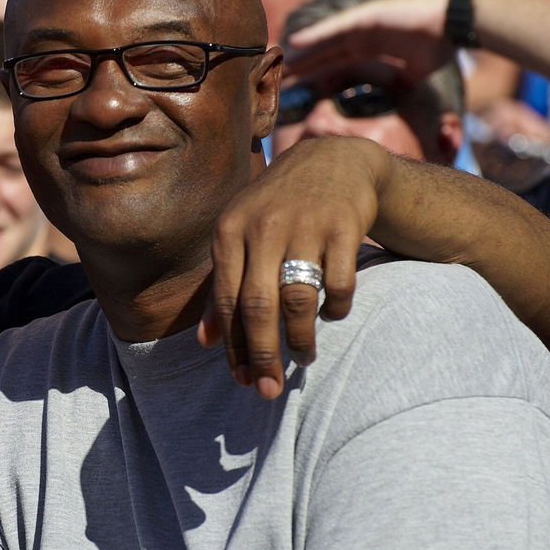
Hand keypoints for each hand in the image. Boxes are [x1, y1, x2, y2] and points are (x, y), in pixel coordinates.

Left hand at [198, 137, 386, 398]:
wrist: (332, 161)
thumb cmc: (275, 210)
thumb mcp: (239, 236)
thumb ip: (222, 287)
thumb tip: (204, 342)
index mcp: (229, 230)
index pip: (226, 300)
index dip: (233, 346)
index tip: (241, 380)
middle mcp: (263, 226)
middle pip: (259, 305)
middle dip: (263, 355)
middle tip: (269, 388)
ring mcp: (305, 225)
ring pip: (300, 299)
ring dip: (301, 338)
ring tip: (303, 356)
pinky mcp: (344, 226)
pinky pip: (339, 284)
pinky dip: (336, 309)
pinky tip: (332, 314)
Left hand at [284, 0, 454, 87]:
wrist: (455, 23)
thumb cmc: (440, 45)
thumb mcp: (416, 74)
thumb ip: (402, 86)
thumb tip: (401, 108)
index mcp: (372, 47)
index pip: (337, 63)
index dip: (317, 73)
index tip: (298, 86)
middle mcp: (363, 35)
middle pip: (325, 53)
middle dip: (303, 65)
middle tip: (278, 77)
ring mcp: (362, 24)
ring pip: (325, 41)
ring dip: (302, 53)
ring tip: (279, 63)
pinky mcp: (365, 16)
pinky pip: (334, 27)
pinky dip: (314, 35)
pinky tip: (294, 43)